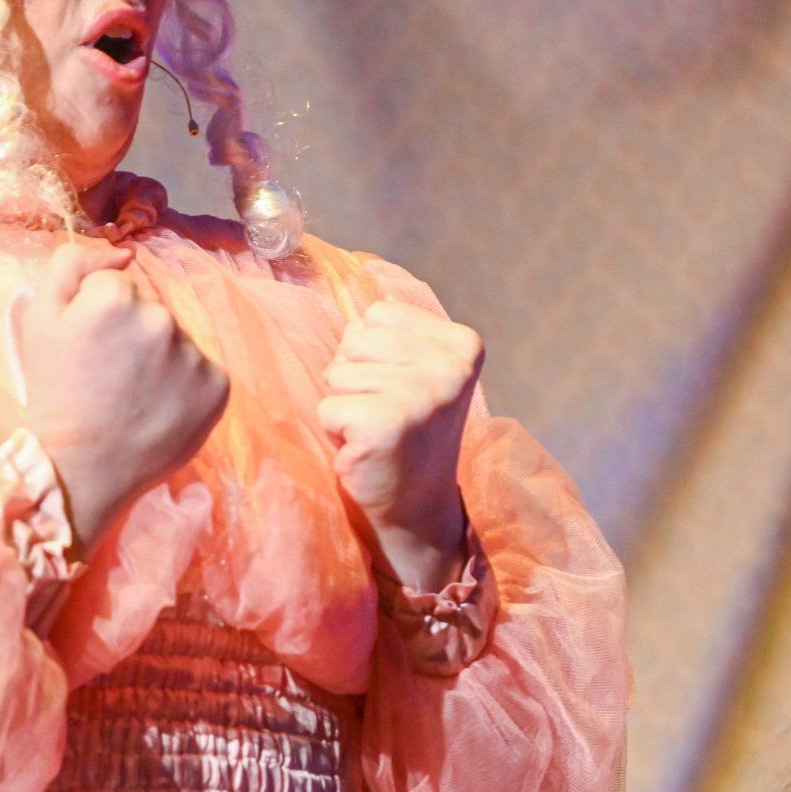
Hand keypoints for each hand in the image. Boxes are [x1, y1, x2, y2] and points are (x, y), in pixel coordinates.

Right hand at [16, 241, 228, 551]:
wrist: (79, 470)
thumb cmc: (53, 392)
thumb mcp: (39, 318)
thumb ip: (71, 264)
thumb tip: (122, 254)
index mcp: (116, 297)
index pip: (116, 285)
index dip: (97, 315)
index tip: (88, 349)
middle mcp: (162, 319)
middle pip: (150, 308)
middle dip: (132, 332)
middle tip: (109, 376)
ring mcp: (194, 354)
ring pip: (176, 339)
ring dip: (159, 358)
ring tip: (133, 395)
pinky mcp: (217, 387)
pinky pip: (200, 370)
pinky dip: (184, 385)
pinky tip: (158, 408)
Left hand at [317, 299, 479, 587]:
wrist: (416, 509)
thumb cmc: (405, 431)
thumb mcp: (416, 369)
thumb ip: (393, 332)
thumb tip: (356, 283)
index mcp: (463, 343)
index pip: (377, 314)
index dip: (373, 354)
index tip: (399, 391)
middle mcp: (450, 366)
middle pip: (353, 339)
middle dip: (355, 378)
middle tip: (384, 415)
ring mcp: (422, 395)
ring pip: (336, 372)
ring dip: (345, 406)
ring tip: (375, 432)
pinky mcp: (387, 424)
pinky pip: (327, 408)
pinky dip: (335, 432)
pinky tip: (366, 451)